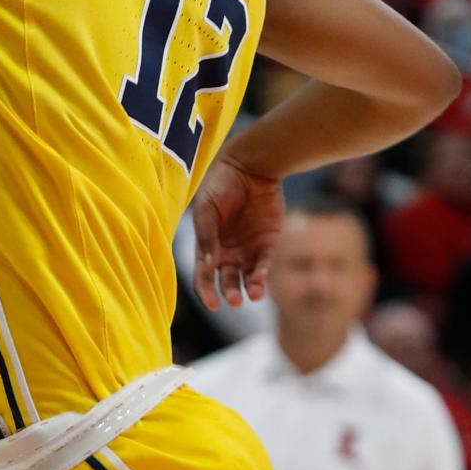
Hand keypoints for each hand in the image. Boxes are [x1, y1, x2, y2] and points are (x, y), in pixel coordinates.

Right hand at [192, 157, 284, 310]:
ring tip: (250, 295)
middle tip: (233, 300)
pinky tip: (260, 284)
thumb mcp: (207, 207)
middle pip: (225, 281)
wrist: (250, 166)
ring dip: (247, 290)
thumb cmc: (222, 183)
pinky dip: (261, 277)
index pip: (203, 274)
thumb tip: (204, 264)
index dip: (205, 290)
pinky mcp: (266, 244)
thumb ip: (205, 234)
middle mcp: (226, 251)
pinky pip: (263, 266)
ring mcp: (247, 249)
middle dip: (228, 293)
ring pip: (245, 278)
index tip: (211, 303)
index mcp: (207, 244)